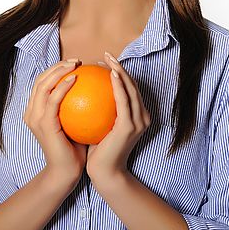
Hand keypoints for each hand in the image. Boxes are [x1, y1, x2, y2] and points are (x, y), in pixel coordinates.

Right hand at [23, 59, 86, 185]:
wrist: (67, 172)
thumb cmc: (75, 148)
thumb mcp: (75, 122)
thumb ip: (78, 105)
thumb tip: (95, 85)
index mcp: (36, 111)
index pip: (43, 82)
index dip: (57, 69)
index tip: (76, 63)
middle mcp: (31, 112)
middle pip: (40, 79)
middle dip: (57, 66)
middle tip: (77, 60)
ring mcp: (35, 118)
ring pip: (43, 85)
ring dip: (59, 71)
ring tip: (76, 65)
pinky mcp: (44, 124)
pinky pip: (53, 100)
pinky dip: (62, 86)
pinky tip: (76, 78)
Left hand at [86, 52, 150, 186]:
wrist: (104, 173)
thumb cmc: (98, 151)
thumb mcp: (100, 126)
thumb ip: (100, 110)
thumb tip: (85, 91)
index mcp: (138, 117)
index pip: (129, 89)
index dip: (119, 72)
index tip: (103, 63)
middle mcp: (143, 117)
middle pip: (133, 85)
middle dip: (120, 67)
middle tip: (106, 56)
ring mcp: (138, 122)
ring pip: (131, 90)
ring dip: (120, 72)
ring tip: (107, 61)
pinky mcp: (129, 126)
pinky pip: (124, 101)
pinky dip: (118, 86)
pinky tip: (110, 75)